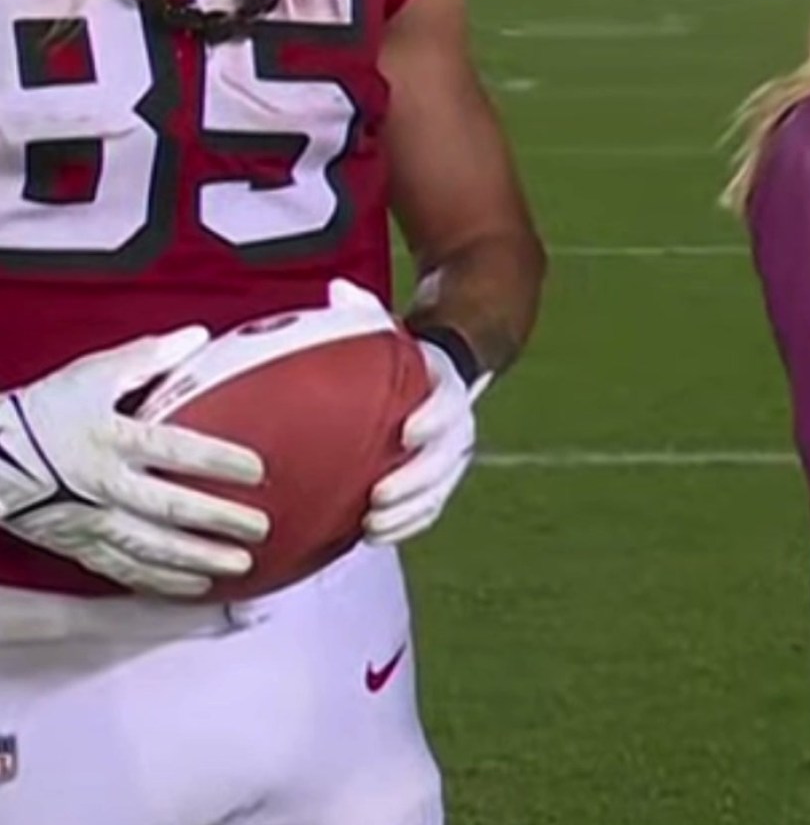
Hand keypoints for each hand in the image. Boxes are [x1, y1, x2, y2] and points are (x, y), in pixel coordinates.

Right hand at [0, 326, 270, 597]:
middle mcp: (103, 483)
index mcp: (111, 438)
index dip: (217, 460)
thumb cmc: (41, 413)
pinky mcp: (78, 544)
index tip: (256, 469)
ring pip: (151, 546)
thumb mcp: (90, 376)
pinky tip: (194, 585)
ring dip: (198, 558)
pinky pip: (123, 568)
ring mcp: (90, 519)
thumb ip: (146, 358)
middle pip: (170, 506)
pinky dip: (160, 580)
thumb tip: (196, 336)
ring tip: (239, 565)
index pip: (172, 449)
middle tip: (258, 528)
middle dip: (219, 520)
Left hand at [352, 287, 487, 548]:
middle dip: (416, 480)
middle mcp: (456, 421)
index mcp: (444, 385)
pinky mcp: (440, 475)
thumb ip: (365, 311)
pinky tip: (371, 537)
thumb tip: (339, 288)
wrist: (447, 368)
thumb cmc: (399, 348)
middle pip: (446, 456)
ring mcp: (451, 452)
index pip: (446, 402)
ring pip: (440, 487)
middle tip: (378, 497)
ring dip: (410, 510)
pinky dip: (407, 523)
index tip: (407, 432)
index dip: (431, 419)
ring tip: (372, 526)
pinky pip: (430, 505)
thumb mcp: (387, 325)